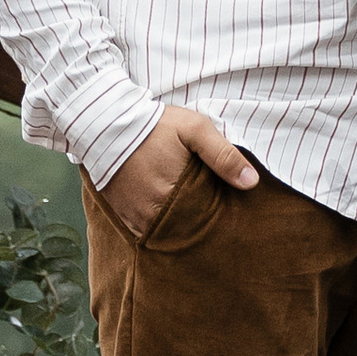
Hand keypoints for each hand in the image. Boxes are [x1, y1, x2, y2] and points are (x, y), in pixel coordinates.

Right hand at [102, 101, 257, 239]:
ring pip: (165, 232)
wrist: (105, 122)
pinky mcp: (121, 214)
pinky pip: (143, 230)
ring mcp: (135, 216)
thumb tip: (251, 182)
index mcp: (176, 195)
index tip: (223, 212)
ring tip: (187, 213)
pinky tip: (165, 213)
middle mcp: (154, 212)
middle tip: (206, 213)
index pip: (205, 219)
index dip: (215, 216)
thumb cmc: (155, 125)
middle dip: (197, 223)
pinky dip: (155, 225)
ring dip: (176, 226)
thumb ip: (224, 155)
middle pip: (186, 229)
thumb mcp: (195, 129)